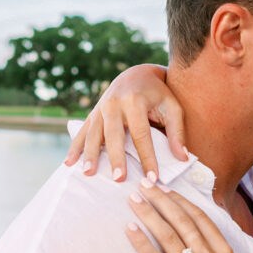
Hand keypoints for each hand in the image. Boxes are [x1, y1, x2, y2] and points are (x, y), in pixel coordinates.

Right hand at [64, 63, 187, 180]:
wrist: (137, 74)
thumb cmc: (158, 94)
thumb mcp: (173, 107)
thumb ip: (177, 132)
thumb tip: (182, 158)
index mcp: (135, 101)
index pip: (142, 134)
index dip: (147, 157)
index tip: (152, 177)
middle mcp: (114, 104)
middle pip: (114, 135)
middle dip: (116, 158)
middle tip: (119, 178)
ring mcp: (100, 108)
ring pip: (93, 134)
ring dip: (90, 155)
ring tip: (89, 174)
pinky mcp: (93, 113)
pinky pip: (82, 132)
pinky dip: (75, 148)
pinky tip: (69, 164)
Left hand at [126, 181, 242, 252]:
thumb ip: (217, 252)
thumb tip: (199, 228)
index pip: (200, 218)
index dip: (179, 200)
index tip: (164, 187)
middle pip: (182, 221)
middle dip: (160, 199)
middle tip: (143, 184)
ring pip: (168, 236)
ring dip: (149, 214)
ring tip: (133, 200)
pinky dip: (141, 242)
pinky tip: (130, 228)